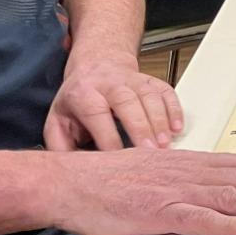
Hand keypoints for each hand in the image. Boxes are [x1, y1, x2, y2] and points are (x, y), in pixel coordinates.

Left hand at [44, 51, 185, 150]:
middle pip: (127, 103)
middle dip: (140, 128)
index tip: (117, 159)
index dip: (108, 137)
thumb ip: (59, 145)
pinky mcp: (151, 80)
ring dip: (159, 121)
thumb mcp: (58, 119)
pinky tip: (177, 127)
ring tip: (166, 144)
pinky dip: (174, 109)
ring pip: (149, 97)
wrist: (96, 64)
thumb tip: (68, 171)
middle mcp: (109, 84)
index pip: (96, 114)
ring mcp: (133, 80)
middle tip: (150, 152)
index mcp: (83, 93)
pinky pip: (166, 91)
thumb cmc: (79, 98)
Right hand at [44, 149, 235, 234]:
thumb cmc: (109, 180)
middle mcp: (189, 172)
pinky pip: (200, 219)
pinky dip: (229, 225)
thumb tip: (219, 191)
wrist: (69, 182)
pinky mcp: (159, 213)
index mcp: (189, 163)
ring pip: (233, 197)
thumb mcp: (156, 171)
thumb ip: (187, 179)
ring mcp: (175, 192)